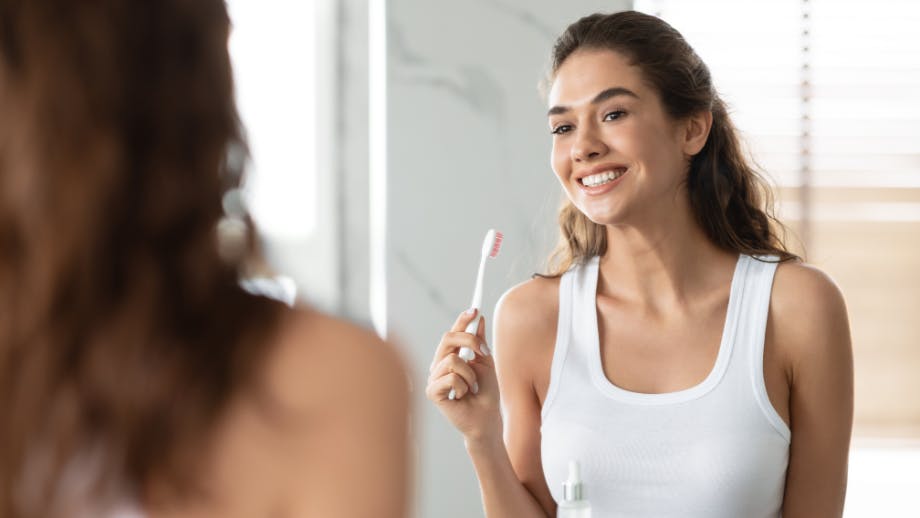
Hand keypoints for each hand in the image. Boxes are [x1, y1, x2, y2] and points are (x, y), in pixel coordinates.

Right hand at [425, 309, 501, 441]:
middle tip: (484, 353)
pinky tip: (463, 396)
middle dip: (470, 341)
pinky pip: (450, 377)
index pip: (452, 333)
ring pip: (452, 360)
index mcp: (450, 356)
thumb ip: (480, 342)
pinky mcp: (432, 392)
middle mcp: (438, 365)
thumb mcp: (486, 363)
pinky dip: (464, 386)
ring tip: (472, 387)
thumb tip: (478, 318)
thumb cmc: (486, 394)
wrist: (487, 420)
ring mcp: (433, 378)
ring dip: (470, 374)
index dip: (461, 320)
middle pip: (447, 339)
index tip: (474, 309)